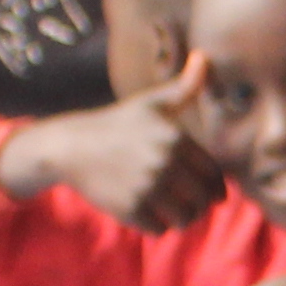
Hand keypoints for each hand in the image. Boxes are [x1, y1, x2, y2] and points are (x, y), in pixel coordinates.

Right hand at [0, 53, 221, 228]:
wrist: (71, 145)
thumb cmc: (118, 123)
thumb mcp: (151, 103)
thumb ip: (184, 87)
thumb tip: (205, 55)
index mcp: (176, 138)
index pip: (214, 177)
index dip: (213, 189)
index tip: (206, 192)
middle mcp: (165, 161)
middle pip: (202, 201)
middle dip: (197, 206)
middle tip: (185, 203)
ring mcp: (147, 185)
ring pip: (185, 219)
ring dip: (180, 219)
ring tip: (169, 210)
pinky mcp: (131, 207)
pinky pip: (160, 229)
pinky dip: (156, 225)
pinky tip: (145, 211)